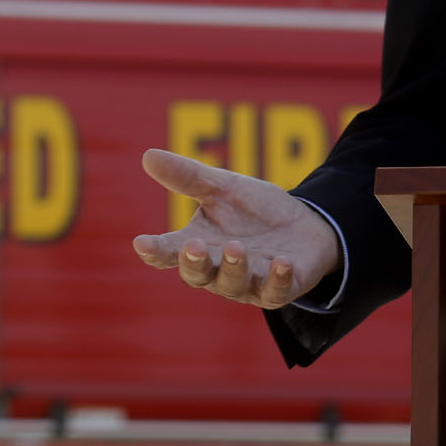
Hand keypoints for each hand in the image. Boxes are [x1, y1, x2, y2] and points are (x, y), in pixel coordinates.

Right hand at [131, 148, 342, 309]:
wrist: (305, 225)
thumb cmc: (255, 211)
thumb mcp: (224, 188)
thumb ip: (188, 178)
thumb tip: (147, 155)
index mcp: (199, 245)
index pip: (168, 253)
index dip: (154, 250)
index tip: (141, 242)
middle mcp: (218, 270)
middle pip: (198, 274)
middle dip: (194, 262)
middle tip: (193, 246)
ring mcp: (249, 283)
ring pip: (233, 284)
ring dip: (234, 266)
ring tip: (235, 247)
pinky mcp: (279, 288)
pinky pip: (276, 291)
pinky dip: (277, 279)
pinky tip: (281, 262)